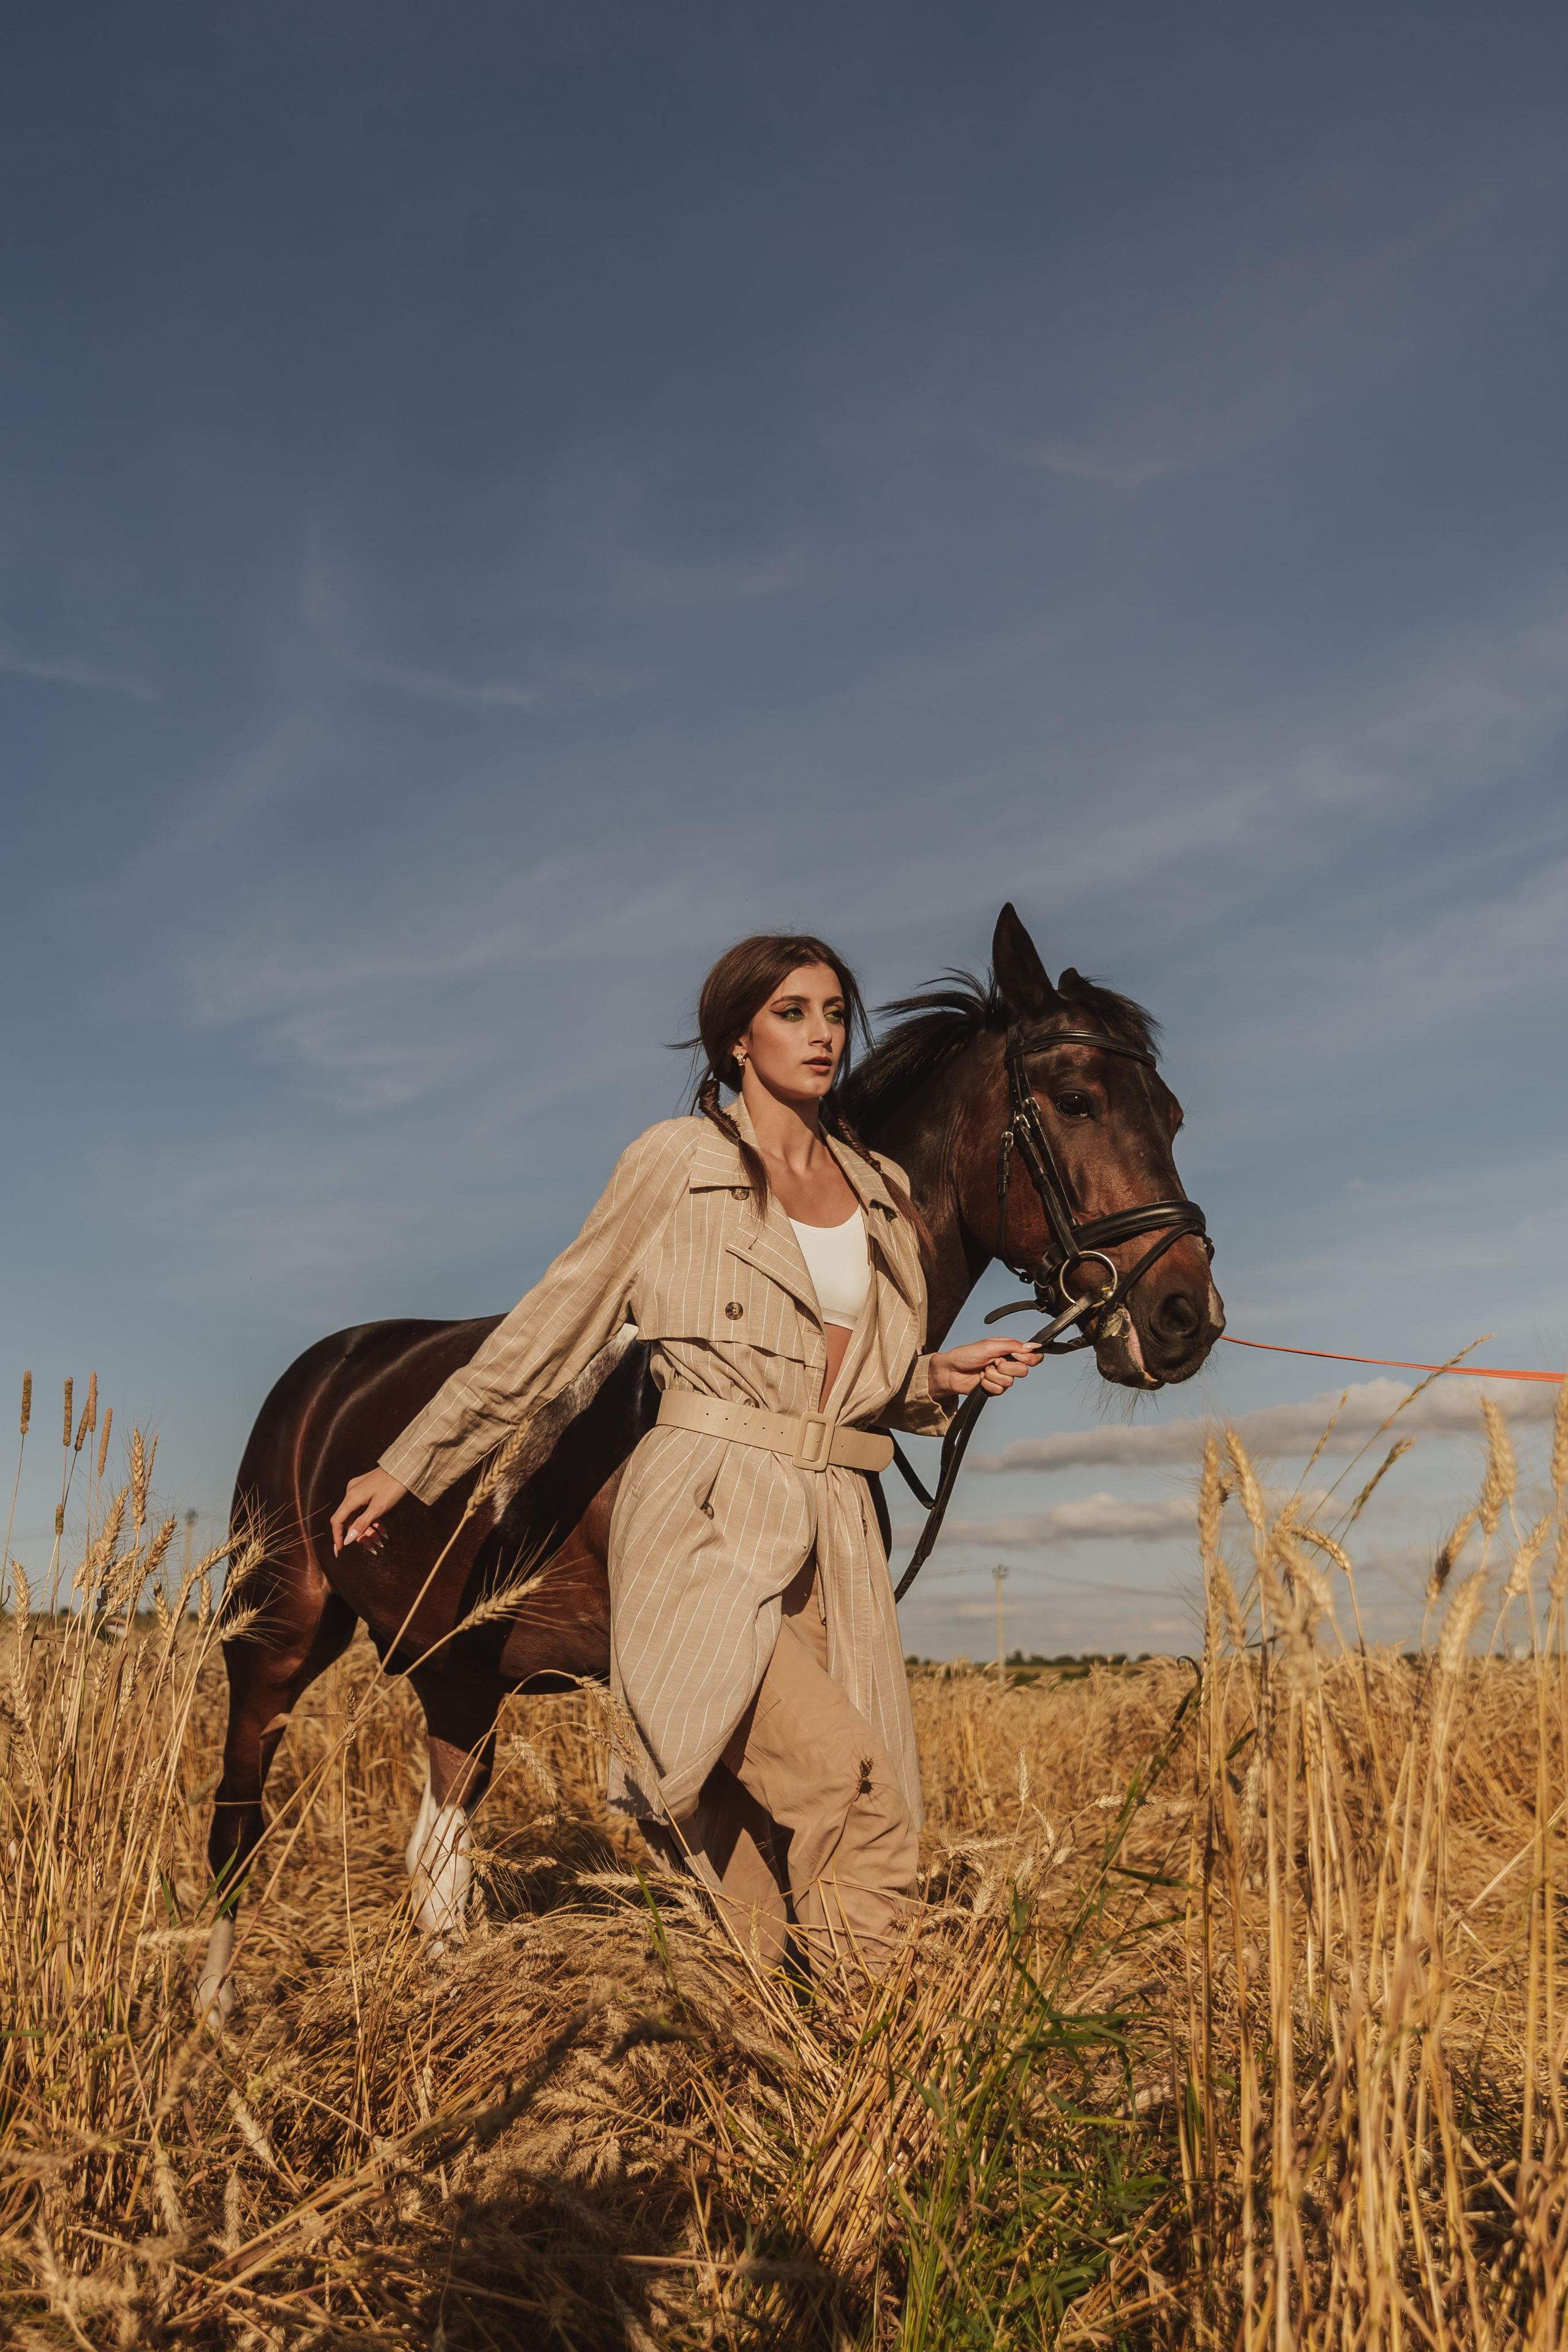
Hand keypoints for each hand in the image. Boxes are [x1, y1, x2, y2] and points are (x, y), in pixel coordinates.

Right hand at [330, 1468, 408, 1555]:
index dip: (338, 1536)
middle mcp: (351, 1492)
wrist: (406, 1467)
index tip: (341, 1550)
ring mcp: (358, 1490)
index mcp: (352, 1497)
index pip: (337, 1521)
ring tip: (381, 1539)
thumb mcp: (379, 1508)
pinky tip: (382, 1529)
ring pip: (358, 1515)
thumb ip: (362, 1524)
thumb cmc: (393, 1487)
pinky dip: (372, 1519)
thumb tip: (347, 1539)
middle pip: (350, 1520)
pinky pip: (364, 1508)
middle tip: (374, 1546)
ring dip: (368, 1528)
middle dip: (360, 1535)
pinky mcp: (366, 1489)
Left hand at [928, 1337, 1043, 1398]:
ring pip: (1009, 1382)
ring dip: (993, 1376)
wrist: (951, 1372)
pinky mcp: (994, 1388)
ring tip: (983, 1370)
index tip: (1017, 1357)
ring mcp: (1001, 1377)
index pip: (1031, 1356)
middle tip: (994, 1362)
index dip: (1029, 1358)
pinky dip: (987, 1384)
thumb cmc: (966, 1355)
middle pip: (1023, 1371)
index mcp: (1009, 1350)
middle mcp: (1008, 1364)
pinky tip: (980, 1379)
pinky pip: (999, 1390)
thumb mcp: (990, 1346)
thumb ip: (1012, 1346)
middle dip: (1006, 1367)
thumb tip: (1033, 1346)